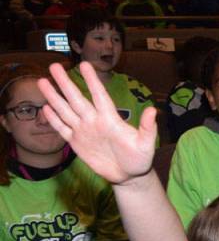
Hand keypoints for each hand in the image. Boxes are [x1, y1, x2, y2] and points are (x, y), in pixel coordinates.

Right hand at [36, 62, 157, 184]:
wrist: (128, 175)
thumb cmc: (140, 158)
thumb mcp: (146, 144)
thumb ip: (148, 128)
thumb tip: (153, 110)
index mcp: (110, 119)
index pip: (99, 96)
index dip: (92, 81)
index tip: (85, 65)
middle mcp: (94, 121)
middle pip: (76, 99)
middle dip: (65, 83)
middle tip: (54, 66)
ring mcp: (84, 131)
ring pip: (65, 110)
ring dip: (54, 97)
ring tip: (42, 81)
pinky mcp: (76, 143)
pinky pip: (62, 129)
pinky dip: (54, 119)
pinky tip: (45, 108)